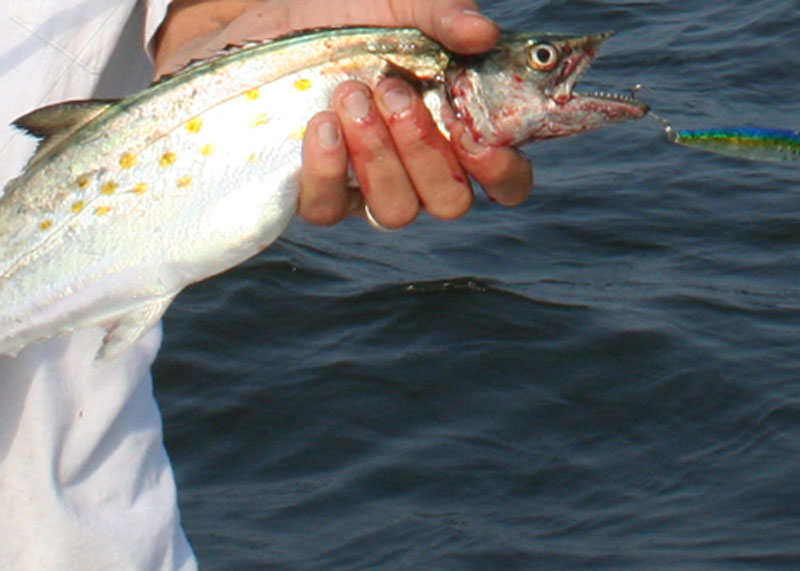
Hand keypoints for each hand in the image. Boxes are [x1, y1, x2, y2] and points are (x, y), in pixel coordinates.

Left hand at [155, 0, 532, 228]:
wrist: (269, 26)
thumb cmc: (345, 18)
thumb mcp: (398, 4)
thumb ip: (442, 15)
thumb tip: (482, 32)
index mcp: (455, 129)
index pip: (505, 179)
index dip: (502, 172)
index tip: (476, 138)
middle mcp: (419, 169)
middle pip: (449, 202)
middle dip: (424, 152)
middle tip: (394, 93)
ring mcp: (368, 187)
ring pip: (394, 212)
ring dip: (377, 157)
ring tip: (351, 96)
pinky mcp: (319, 194)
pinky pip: (329, 209)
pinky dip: (327, 169)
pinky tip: (319, 125)